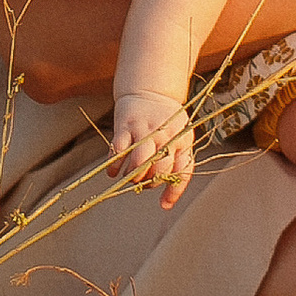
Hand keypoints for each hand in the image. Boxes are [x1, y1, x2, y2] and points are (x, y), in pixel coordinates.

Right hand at [108, 91, 195, 208]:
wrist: (150, 90)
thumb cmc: (166, 121)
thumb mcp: (179, 137)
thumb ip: (176, 163)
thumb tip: (167, 203)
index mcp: (182, 139)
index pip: (182, 170)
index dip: (174, 191)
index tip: (164, 205)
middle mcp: (165, 135)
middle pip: (159, 169)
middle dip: (148, 182)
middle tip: (140, 184)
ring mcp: (145, 130)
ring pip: (140, 161)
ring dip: (133, 175)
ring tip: (128, 178)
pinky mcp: (126, 125)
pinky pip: (119, 150)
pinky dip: (114, 165)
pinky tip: (113, 172)